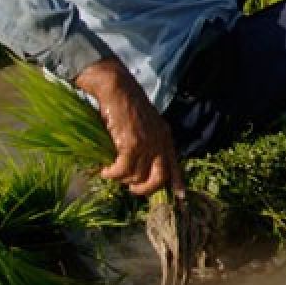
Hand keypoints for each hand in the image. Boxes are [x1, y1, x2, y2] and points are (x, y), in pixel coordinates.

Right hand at [74, 58, 184, 197]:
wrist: (117, 87)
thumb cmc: (126, 103)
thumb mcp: (144, 122)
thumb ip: (148, 140)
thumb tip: (140, 165)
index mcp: (165, 136)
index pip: (175, 163)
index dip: (177, 182)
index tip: (181, 196)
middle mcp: (159, 141)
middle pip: (159, 178)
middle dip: (145, 189)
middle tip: (132, 189)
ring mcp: (147, 143)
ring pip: (137, 176)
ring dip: (122, 179)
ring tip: (111, 172)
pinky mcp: (131, 143)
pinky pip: (122, 170)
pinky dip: (112, 174)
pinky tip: (104, 171)